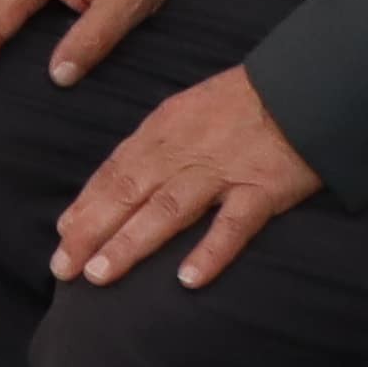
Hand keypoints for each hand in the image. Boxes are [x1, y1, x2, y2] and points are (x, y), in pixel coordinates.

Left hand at [52, 58, 325, 289]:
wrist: (306, 87)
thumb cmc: (240, 104)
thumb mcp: (184, 113)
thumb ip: (150, 149)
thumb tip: (112, 185)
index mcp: (161, 133)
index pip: (114, 174)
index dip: (85, 206)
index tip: (61, 237)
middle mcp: (183, 153)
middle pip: (128, 194)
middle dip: (91, 231)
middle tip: (63, 268)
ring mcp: (223, 172)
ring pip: (168, 210)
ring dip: (131, 243)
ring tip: (101, 274)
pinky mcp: (263, 189)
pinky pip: (234, 224)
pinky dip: (210, 251)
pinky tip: (187, 279)